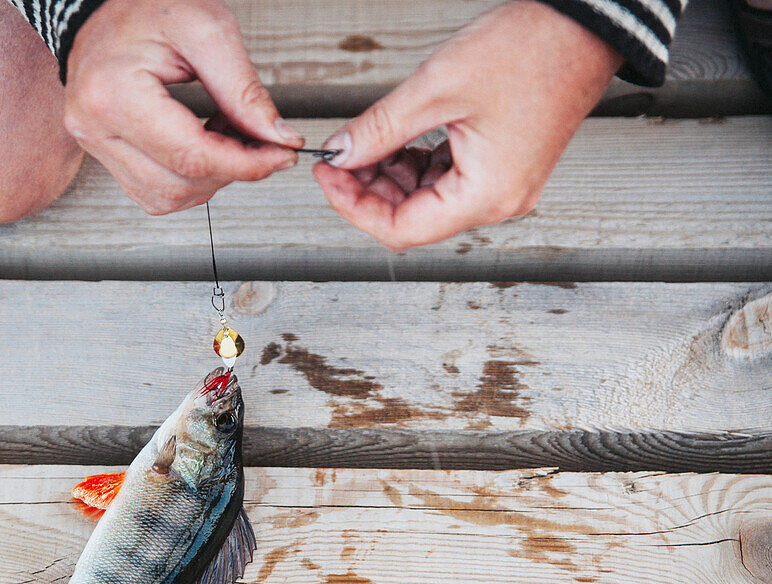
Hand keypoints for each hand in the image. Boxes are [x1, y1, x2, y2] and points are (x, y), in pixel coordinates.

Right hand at [64, 0, 302, 214]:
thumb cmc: (149, 7)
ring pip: (165, 197)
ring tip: (227, 138)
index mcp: (114, 94)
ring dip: (209, 179)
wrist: (107, 5)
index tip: (281, 155)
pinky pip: (152, 191)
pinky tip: (203, 147)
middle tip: (262, 144)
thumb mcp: (208, 31)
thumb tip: (278, 138)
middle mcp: (96, 127)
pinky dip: (187, 180)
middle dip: (231, 172)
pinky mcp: (103, 153)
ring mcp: (95, 144)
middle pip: (178, 184)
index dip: (246, 164)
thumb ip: (244, 91)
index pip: (191, 156)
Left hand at [313, 0, 622, 248]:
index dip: (353, 207)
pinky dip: (414, 164)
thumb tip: (341, 154)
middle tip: (339, 155)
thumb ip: (380, 129)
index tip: (327, 175)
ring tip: (367, 140)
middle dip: (368, 190)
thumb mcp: (437, 88)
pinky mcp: (502, 165)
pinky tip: (397, 138)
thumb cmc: (532, 50)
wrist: (585, 25)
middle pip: (412, 219)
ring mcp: (503, 185)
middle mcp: (499, 201)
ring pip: (426, 200)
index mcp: (487, 195)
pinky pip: (446, 179)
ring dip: (389, 176)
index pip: (401, 230)